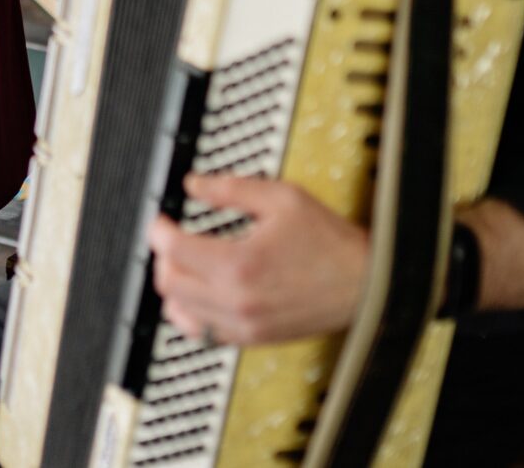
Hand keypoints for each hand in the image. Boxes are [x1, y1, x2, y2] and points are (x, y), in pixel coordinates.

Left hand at [145, 173, 369, 346]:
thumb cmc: (329, 243)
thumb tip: (194, 184)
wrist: (365, 285)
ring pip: (178, 310)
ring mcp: (243, 324)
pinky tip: (199, 292)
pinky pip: (202, 332)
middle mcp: (236, 300)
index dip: (158, 228)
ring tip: (184, 263)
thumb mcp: (282, 198)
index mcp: (240, 263)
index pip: (172, 249)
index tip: (160, 219)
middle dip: (161, 255)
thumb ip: (231, 189)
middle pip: (168, 281)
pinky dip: (190, 312)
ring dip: (173, 284)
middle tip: (170, 237)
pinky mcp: (252, 338)